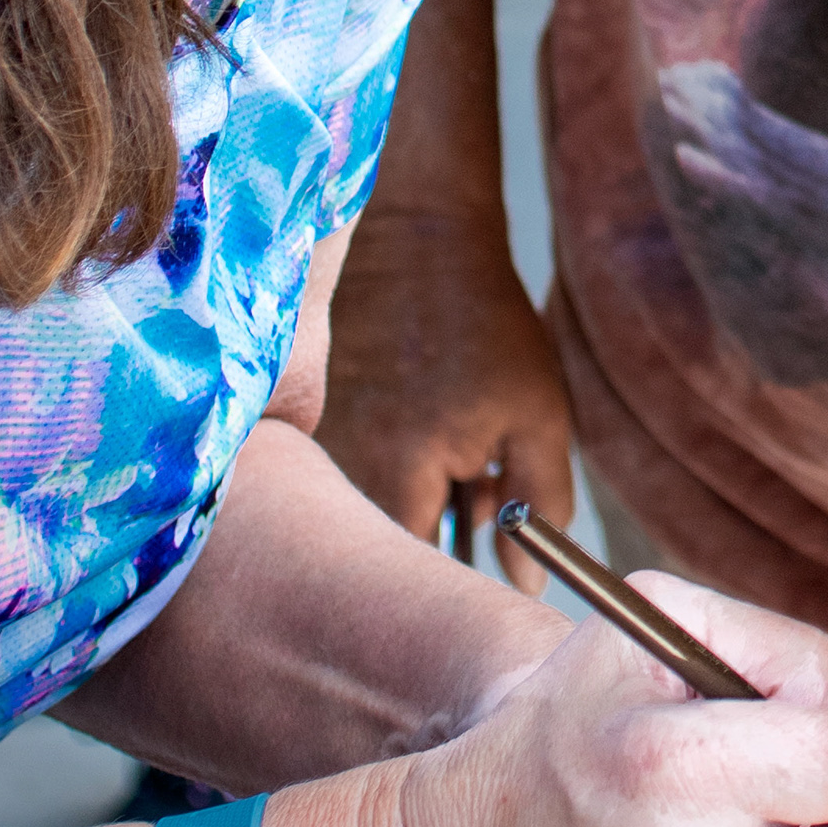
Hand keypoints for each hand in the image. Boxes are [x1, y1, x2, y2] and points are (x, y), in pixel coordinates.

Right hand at [318, 205, 576, 556]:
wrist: (412, 235)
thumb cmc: (482, 324)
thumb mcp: (536, 412)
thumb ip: (538, 504)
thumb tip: (528, 588)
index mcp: (394, 479)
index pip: (410, 584)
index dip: (448, 591)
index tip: (481, 575)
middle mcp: (330, 474)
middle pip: (375, 556)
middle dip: (427, 543)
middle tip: (470, 497)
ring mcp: (301, 449)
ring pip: (353, 516)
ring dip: (399, 504)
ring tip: (435, 446)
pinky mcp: (289, 426)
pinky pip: (329, 478)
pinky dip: (370, 470)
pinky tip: (400, 429)